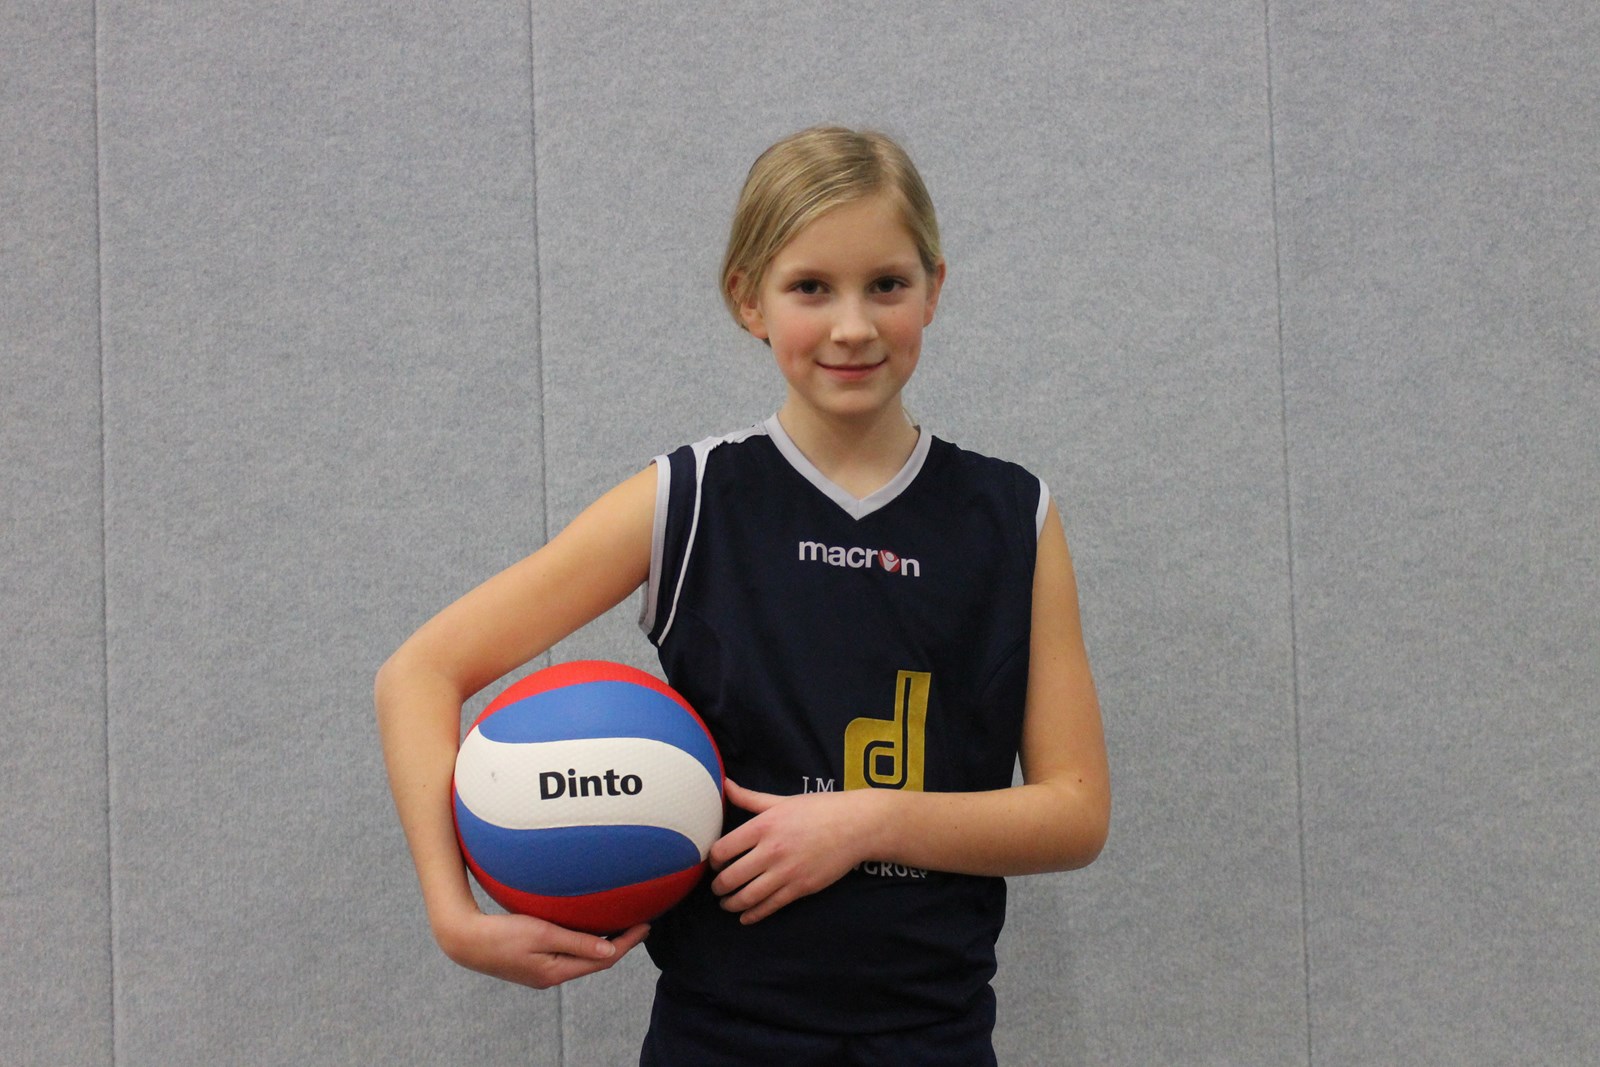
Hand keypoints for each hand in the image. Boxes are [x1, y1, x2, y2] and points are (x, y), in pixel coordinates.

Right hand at [434, 909, 648, 989]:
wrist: (464, 940)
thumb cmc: (501, 934)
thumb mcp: (542, 934)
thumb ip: (577, 942)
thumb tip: (610, 952)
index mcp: (556, 972)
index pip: (602, 960)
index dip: (627, 943)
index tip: (646, 925)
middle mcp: (552, 976)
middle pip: (595, 962)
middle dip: (620, 944)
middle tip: (641, 925)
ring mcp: (542, 971)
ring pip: (581, 958)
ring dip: (601, 944)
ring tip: (621, 926)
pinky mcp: (532, 963)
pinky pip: (567, 954)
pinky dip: (583, 943)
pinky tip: (586, 930)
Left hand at [708, 780, 877, 924]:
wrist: (856, 826)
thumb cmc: (819, 809)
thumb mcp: (782, 800)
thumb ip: (749, 798)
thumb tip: (725, 784)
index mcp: (763, 826)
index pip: (723, 850)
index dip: (713, 860)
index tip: (715, 863)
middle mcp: (771, 851)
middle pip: (731, 877)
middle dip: (718, 887)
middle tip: (717, 888)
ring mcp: (786, 872)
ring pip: (747, 897)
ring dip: (731, 904)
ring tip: (726, 903)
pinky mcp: (800, 888)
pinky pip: (769, 906)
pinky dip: (753, 915)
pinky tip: (745, 917)